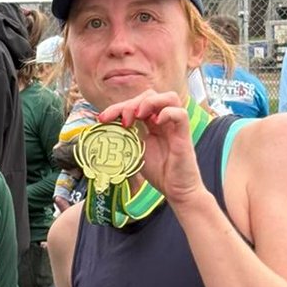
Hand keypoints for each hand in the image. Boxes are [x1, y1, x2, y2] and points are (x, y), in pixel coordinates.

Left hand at [98, 89, 204, 208]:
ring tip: (138, 116)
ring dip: (149, 102)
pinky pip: (180, 114)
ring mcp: (175, 126)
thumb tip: (105, 132)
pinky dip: (167, 113)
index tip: (102, 118)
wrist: (177, 190)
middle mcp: (164, 121)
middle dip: (131, 103)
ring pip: (169, 97)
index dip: (118, 107)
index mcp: (152, 123)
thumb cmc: (159, 172)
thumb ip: (126, 139)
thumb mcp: (135, 152)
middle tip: (122, 121)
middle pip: (150, 96)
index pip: (136, 103)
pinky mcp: (184, 135)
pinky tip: (156, 122)